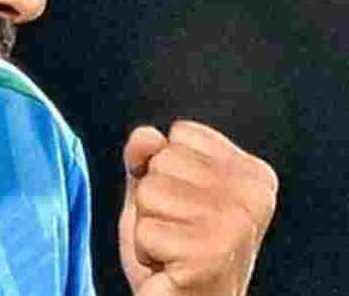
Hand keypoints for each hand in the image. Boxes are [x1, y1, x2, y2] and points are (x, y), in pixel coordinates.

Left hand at [118, 120, 277, 295]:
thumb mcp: (159, 191)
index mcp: (252, 173)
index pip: (181, 133)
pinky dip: (146, 250)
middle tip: (178, 231)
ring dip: (148, 224)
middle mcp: (253, 195)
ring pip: (149, 192)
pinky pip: (145, 229)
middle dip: (155, 198)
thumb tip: (145, 135)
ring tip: (173, 247)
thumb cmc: (175, 250)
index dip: (168, 171)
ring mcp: (235, 223)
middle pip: (163, 159)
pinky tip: (170, 265)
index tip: (187, 206)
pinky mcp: (210, 253)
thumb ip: (149, 156)